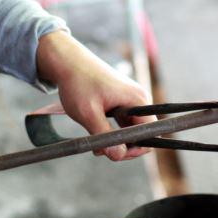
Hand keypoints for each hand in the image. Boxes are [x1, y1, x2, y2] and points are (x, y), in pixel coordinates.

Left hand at [36, 31, 155, 160]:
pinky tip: (95, 132)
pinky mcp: (120, 101)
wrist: (67, 61)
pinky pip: (123, 123)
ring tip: (95, 143)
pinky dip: (111, 131)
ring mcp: (129, 100)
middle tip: (100, 150)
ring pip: (130, 130)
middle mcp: (138, 99)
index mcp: (137, 99)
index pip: (151, 133)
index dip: (136, 148)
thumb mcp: (88, 112)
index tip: (115, 154)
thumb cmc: (78, 82)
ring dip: (115, 140)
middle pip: (141, 133)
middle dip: (123, 146)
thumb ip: (104, 136)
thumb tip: (118, 156)